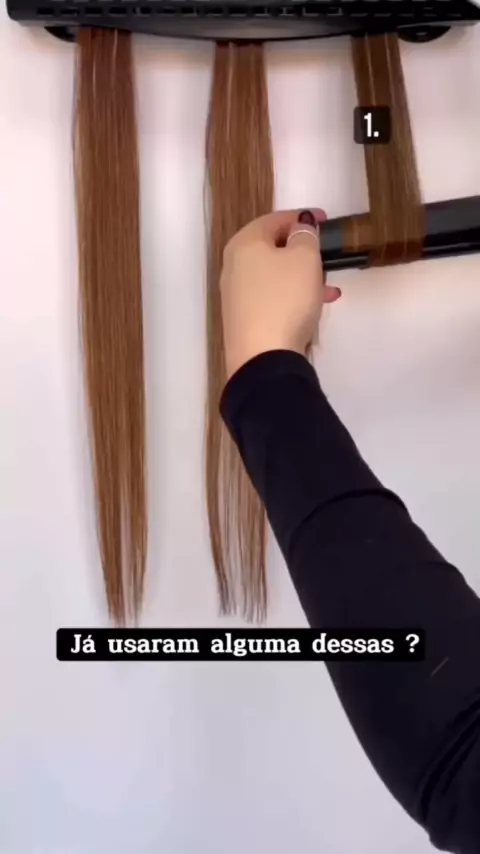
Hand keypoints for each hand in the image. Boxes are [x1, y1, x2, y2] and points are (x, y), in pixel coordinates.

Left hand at [220, 208, 340, 379]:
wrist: (263, 357)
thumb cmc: (284, 299)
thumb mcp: (304, 258)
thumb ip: (304, 236)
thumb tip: (299, 228)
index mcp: (243, 243)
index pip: (274, 219)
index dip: (302, 217)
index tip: (325, 221)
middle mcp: (233, 267)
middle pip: (272, 249)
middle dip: (303, 252)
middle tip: (327, 256)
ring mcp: (236, 296)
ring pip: (275, 276)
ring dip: (303, 278)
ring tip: (329, 289)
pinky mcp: (244, 320)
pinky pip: (272, 297)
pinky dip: (292, 296)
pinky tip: (313, 308)